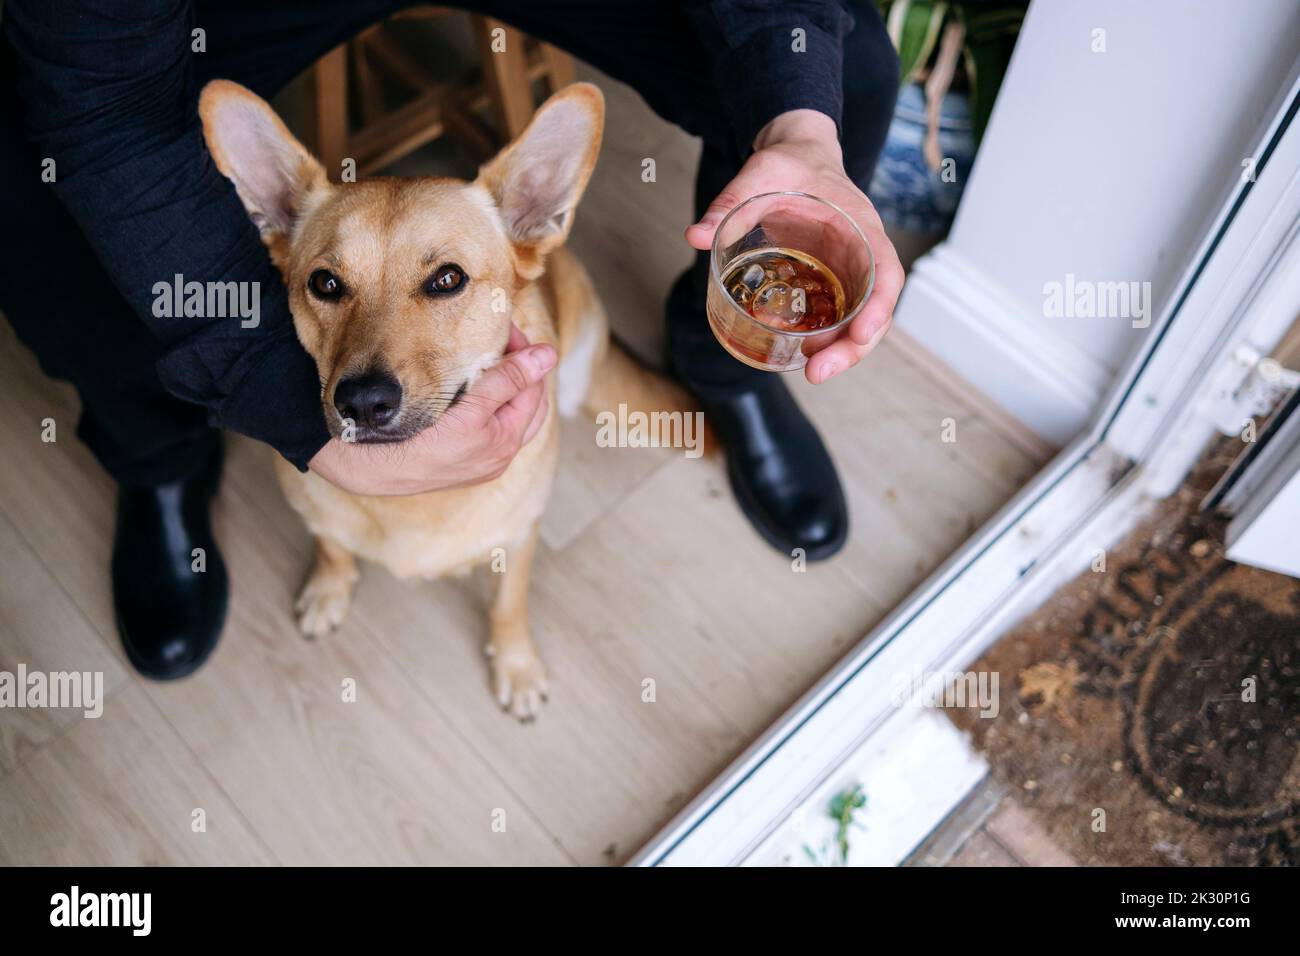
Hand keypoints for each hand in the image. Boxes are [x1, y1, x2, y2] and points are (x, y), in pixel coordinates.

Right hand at [309, 324, 554, 495]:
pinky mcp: (457, 461)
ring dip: (503, 388)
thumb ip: (510, 379)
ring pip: (505, 417)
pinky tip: (467, 389)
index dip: (525, 357)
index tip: (506, 330)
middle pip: (525, 406)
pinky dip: (486, 405)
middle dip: (520, 373)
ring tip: (486, 361)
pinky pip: (485, 428)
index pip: (533, 390)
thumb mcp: (471, 407)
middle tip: (500, 342)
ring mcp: (477, 461)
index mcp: (505, 443)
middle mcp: (497, 457)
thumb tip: (549, 355)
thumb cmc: (418, 440)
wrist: (369, 467)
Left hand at [685, 109, 903, 384]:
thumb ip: (730, 203)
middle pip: (873, 310)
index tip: (861, 335)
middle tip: (817, 373)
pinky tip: (801, 354)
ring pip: (856, 319)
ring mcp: (847, 270)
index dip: (879, 307)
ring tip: (809, 371)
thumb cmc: (790, 161)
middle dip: (853, 348)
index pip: (886, 271)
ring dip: (839, 350)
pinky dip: (824, 338)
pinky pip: (834, 314)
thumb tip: (696, 236)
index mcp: (860, 225)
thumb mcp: (762, 173)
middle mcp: (862, 253)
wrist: (796, 153)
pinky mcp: (828, 279)